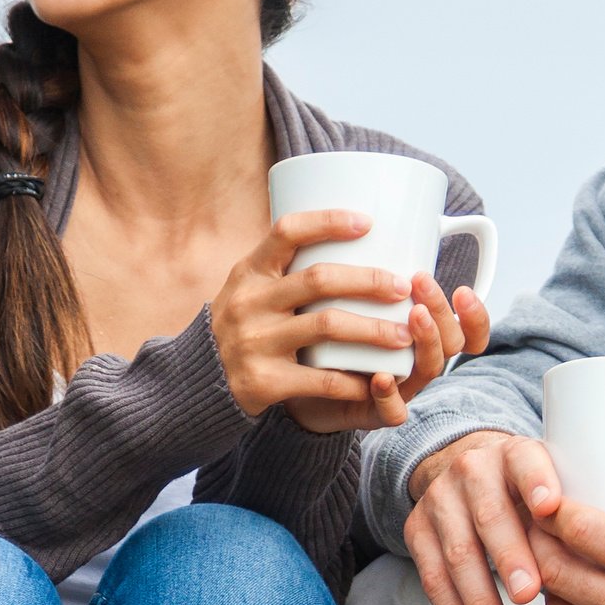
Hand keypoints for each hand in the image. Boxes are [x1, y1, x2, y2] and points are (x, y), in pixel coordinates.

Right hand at [211, 210, 490, 433]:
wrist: (201, 383)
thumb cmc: (243, 326)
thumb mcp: (249, 288)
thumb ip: (285, 268)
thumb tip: (350, 237)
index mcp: (249, 272)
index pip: (286, 231)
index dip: (327, 222)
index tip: (367, 222)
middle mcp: (249, 302)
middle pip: (318, 280)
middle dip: (368, 281)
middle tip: (402, 287)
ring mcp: (255, 342)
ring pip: (326, 327)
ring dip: (372, 330)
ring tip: (403, 335)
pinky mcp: (263, 382)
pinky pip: (319, 380)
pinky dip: (353, 380)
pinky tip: (377, 380)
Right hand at [406, 429, 561, 604]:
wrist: (468, 470)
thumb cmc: (528, 493)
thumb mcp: (553, 484)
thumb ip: (575, 513)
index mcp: (516, 454)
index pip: (527, 462)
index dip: (537, 482)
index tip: (550, 507)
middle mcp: (473, 469)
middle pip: (490, 515)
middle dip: (509, 558)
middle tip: (529, 595)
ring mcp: (441, 499)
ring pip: (458, 553)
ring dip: (479, 601)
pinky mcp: (417, 528)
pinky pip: (432, 577)